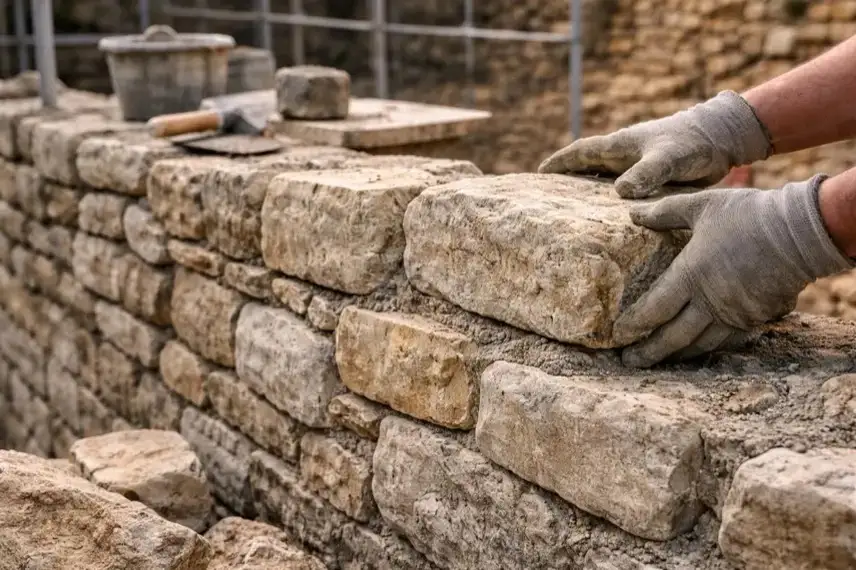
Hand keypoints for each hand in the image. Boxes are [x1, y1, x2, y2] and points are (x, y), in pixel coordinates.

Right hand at [538, 91, 771, 197]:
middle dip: (565, 182)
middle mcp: (623, 158)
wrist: (722, 139)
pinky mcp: (650, 182)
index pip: (579, 153)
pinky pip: (623, 196)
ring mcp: (635, 170)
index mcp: (619, 147)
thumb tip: (619, 192)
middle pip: (585, 170)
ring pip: (602, 184)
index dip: (558, 163)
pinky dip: (611, 207)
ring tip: (570, 218)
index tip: (538, 175)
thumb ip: (645, 173)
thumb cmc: (693, 142)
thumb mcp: (668, 158)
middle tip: (545, 202)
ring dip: (587, 196)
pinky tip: (609, 225)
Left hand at [614, 175, 852, 367]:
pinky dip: (708, 349)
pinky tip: (697, 351)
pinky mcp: (755, 318)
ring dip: (676, 355)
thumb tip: (631, 212)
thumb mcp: (701, 205)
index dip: (634, 324)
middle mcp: (710, 301)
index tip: (617, 334)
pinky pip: (726, 341)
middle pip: (673, 337)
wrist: (801, 232)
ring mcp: (735, 314)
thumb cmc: (748, 215)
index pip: (655, 308)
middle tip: (629, 362)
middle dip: (649, 352)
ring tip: (658, 360)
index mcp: (691, 274)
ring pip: (700, 344)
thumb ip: (664, 212)